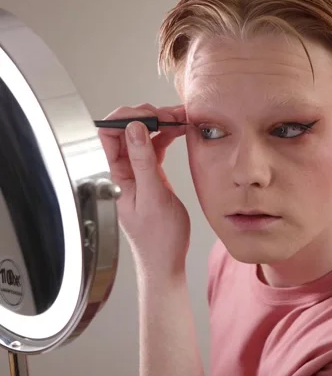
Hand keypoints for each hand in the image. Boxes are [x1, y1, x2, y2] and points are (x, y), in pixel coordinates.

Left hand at [98, 103, 189, 276]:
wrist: (165, 261)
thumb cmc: (158, 239)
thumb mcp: (153, 197)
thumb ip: (143, 161)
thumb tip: (135, 129)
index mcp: (114, 177)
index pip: (107, 134)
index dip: (126, 117)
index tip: (150, 114)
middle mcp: (121, 172)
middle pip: (126, 131)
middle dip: (147, 116)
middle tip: (170, 114)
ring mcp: (135, 173)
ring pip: (142, 137)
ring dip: (160, 125)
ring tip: (180, 118)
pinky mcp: (150, 177)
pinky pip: (154, 149)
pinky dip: (166, 137)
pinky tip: (179, 132)